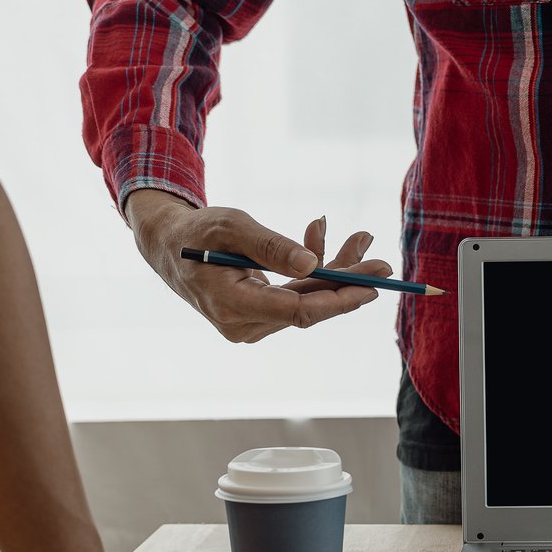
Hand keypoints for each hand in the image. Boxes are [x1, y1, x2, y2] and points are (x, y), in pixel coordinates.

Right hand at [126, 189, 393, 342]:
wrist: (169, 245)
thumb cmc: (197, 232)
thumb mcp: (232, 227)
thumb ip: (271, 246)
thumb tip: (313, 264)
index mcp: (232, 307)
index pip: (297, 311)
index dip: (337, 299)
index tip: (371, 284)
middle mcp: (244, 324)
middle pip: (309, 308)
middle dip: (347, 282)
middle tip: (382, 262)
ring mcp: (253, 323)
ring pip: (307, 300)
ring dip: (336, 270)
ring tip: (362, 237)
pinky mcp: (261, 314)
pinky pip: (297, 295)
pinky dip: (314, 269)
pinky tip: (321, 235)